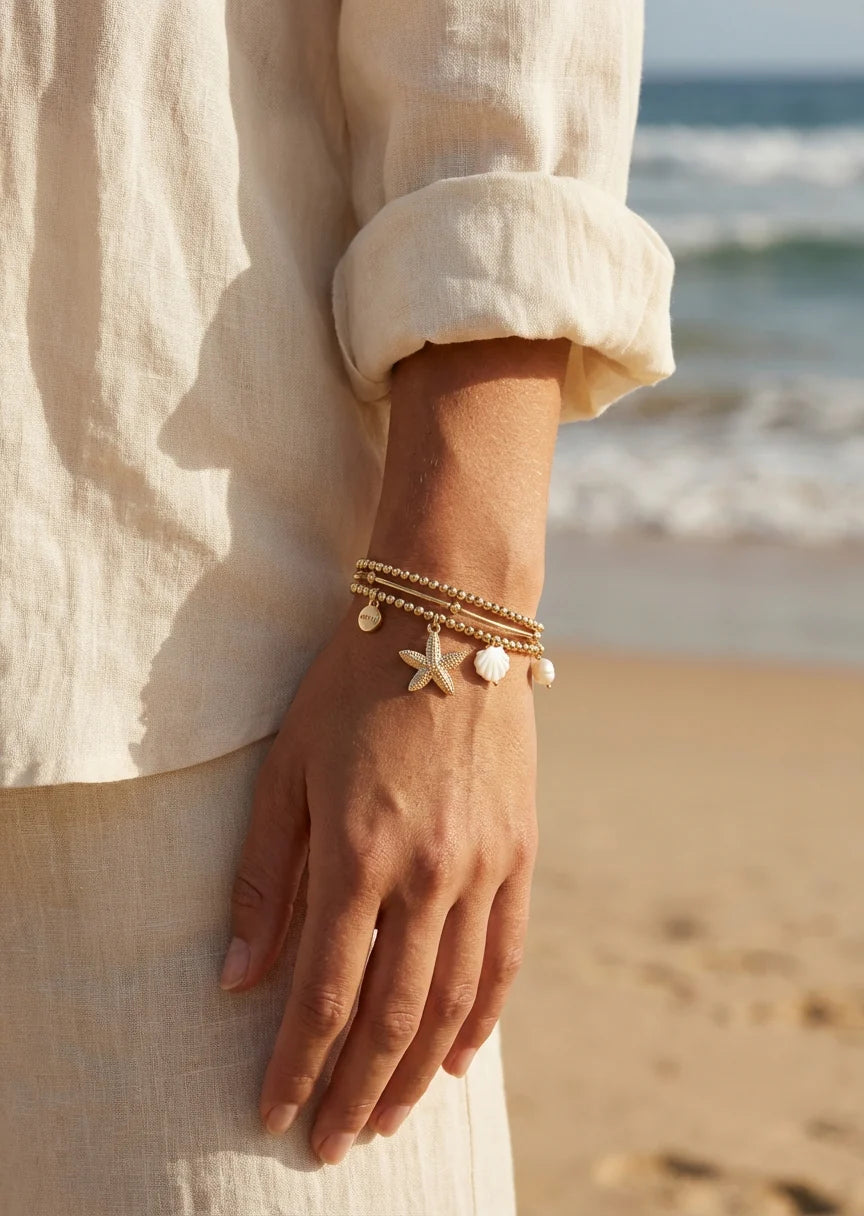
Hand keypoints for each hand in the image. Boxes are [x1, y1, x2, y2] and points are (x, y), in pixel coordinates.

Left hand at [219, 603, 537, 1162]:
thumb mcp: (286, 769)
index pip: (323, 991)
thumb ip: (264, 879)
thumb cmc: (350, 687)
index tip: (274, 1114)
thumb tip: (236, 980)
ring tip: (391, 1115)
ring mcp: (485, 863)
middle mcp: (429, 870)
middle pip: (393, 1012)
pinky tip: (461, 1055)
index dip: (297, 1063)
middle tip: (335, 1142)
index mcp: (357, 852)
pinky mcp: (521, 850)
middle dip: (357, 1088)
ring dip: (418, 1068)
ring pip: (454, 997)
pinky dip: (484, 1015)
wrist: (451, 621)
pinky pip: (507, 952)